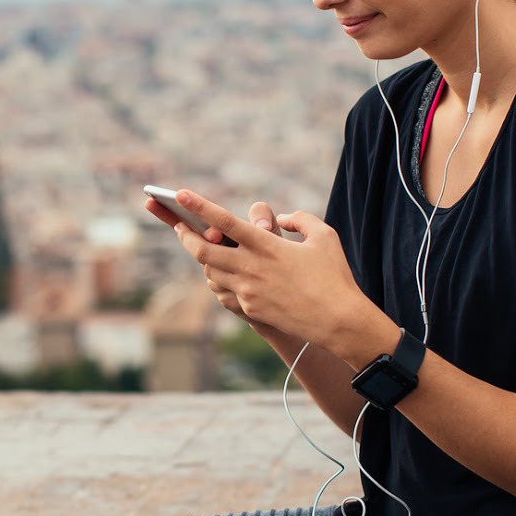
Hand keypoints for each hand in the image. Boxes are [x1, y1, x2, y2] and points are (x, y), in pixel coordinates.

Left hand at [156, 189, 387, 355]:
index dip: (200, 206)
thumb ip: (300, 219)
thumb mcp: (324, 236)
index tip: (181, 194)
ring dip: (204, 259)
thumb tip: (281, 219)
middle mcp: (251, 268)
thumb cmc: (334, 276)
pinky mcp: (250, 309)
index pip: (225, 221)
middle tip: (178, 226)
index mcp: (266, 246)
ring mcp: (248, 291)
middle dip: (185, 236)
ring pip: (211, 272)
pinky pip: (227, 291)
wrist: (338, 321)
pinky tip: (226, 273)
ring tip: (201, 247)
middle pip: (203, 250)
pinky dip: (223, 279)